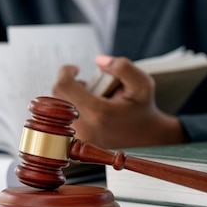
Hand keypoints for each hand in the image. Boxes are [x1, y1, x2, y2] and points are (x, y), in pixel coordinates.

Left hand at [51, 55, 187, 148]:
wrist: (150, 140)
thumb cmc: (144, 109)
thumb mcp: (142, 84)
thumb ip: (122, 67)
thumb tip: (98, 60)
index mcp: (98, 113)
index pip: (63, 86)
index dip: (65, 72)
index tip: (75, 69)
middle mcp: (84, 128)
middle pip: (57, 96)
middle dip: (69, 85)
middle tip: (88, 85)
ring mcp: (79, 139)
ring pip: (57, 109)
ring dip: (70, 98)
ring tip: (92, 99)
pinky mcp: (76, 145)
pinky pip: (61, 121)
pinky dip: (70, 111)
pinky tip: (87, 111)